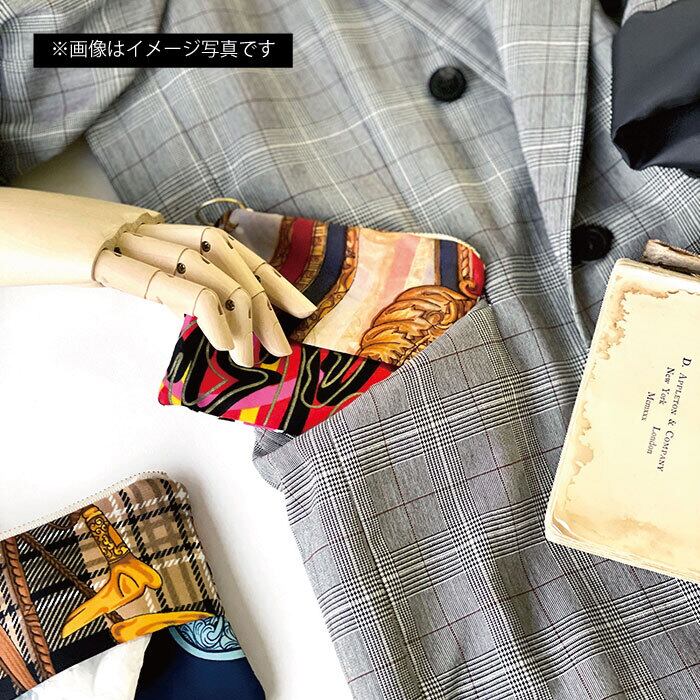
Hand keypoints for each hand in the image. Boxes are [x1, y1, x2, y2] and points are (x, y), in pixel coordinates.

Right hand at [0, 188, 315, 365]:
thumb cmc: (21, 249)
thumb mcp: (91, 267)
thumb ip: (135, 278)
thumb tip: (175, 308)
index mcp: (145, 229)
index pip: (222, 247)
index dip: (265, 275)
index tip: (292, 308)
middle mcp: (141, 225)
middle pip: (224, 253)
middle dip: (264, 298)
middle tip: (285, 342)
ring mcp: (120, 234)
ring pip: (205, 264)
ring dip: (241, 310)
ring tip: (256, 353)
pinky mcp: (96, 254)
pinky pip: (164, 281)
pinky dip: (203, 308)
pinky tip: (221, 338)